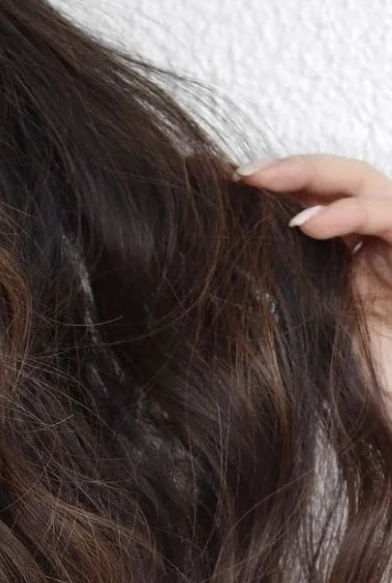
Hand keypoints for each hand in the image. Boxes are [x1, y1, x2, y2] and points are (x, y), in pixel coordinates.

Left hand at [235, 153, 391, 400]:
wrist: (383, 414)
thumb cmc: (335, 381)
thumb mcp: (290, 321)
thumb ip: (267, 282)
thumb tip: (209, 255)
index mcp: (346, 254)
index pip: (318, 195)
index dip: (280, 181)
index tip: (229, 181)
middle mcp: (377, 245)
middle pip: (344, 179)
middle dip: (294, 168)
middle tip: (243, 175)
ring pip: (372, 186)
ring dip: (319, 178)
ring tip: (268, 188)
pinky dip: (353, 213)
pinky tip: (311, 224)